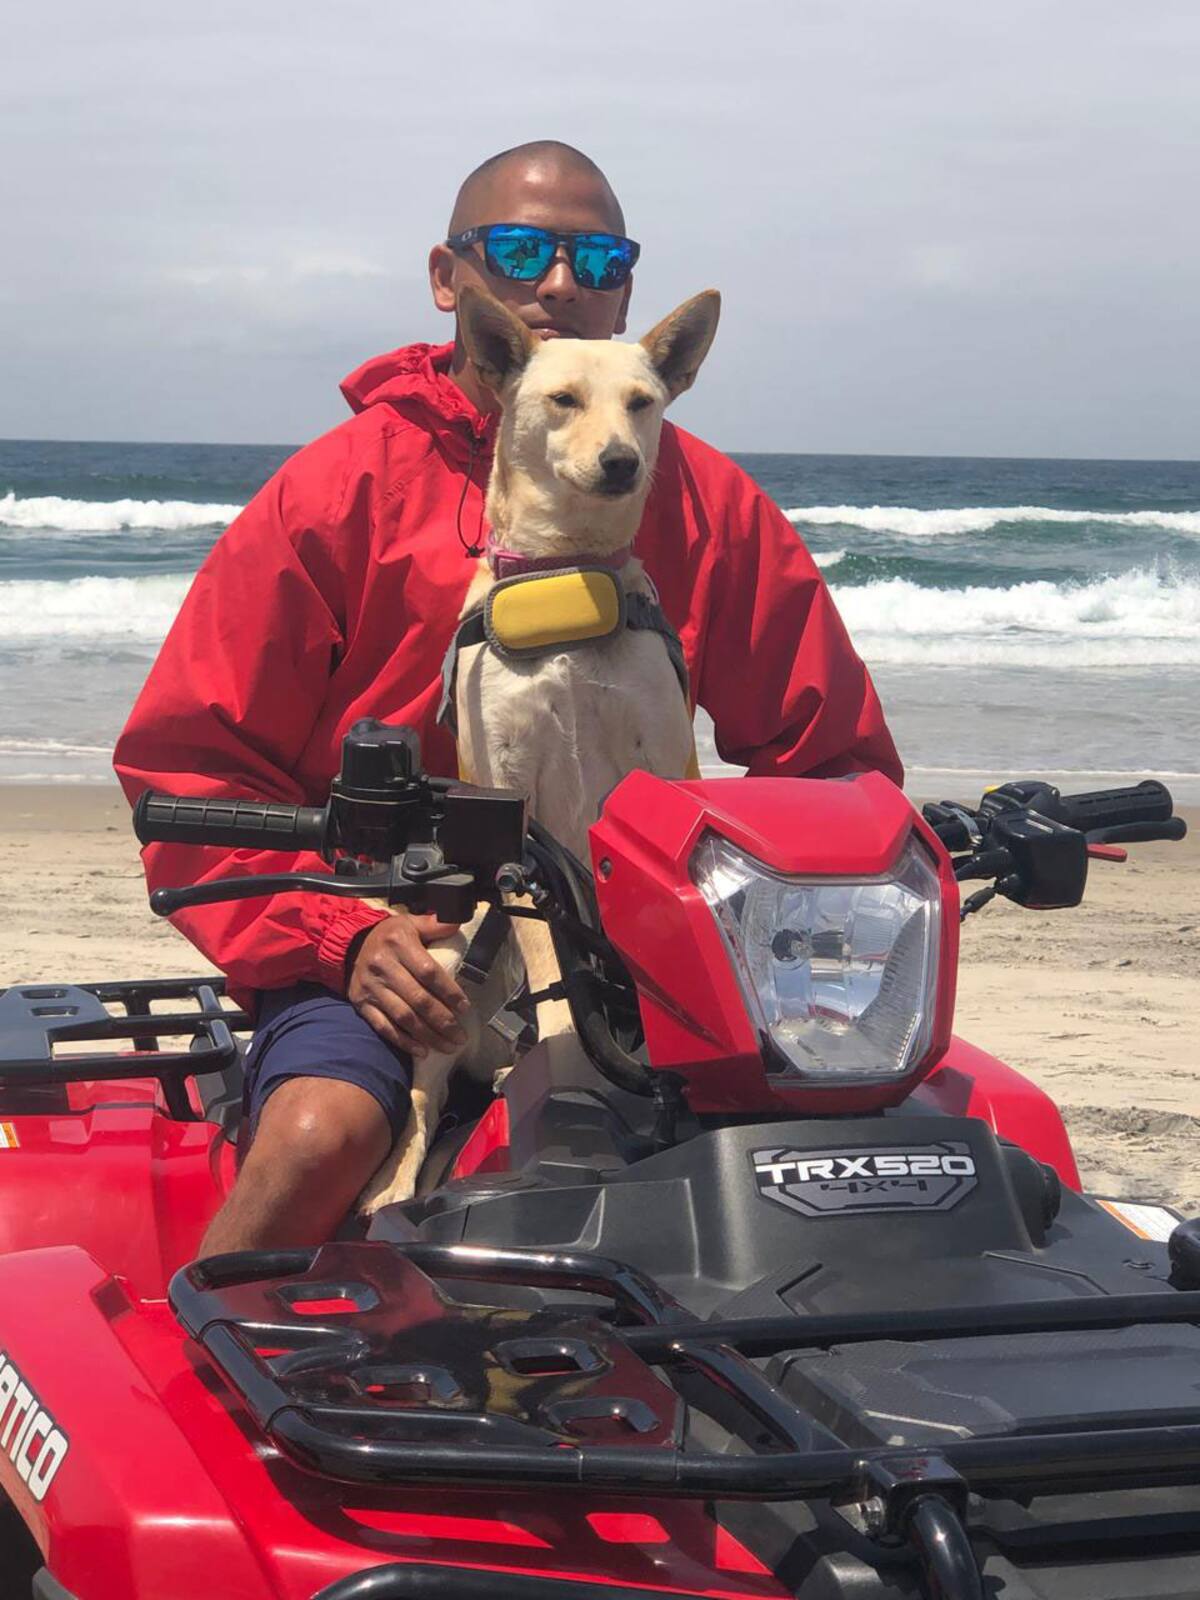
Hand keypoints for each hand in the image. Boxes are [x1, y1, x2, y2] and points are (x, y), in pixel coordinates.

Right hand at [346, 910, 469, 1059]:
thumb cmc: (388, 935)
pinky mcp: (361, 1003)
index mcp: (399, 943)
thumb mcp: (409, 922)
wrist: (349, 944)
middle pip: (418, 999)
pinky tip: (421, 1050)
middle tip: (460, 1036)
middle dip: (442, 1021)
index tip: (464, 1008)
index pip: (429, 972)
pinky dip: (403, 1040)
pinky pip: (383, 1026)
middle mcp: (383, 966)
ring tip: (447, 1046)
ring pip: (403, 1016)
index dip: (448, 992)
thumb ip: (434, 924)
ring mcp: (371, 987)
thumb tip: (457, 922)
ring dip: (427, 1035)